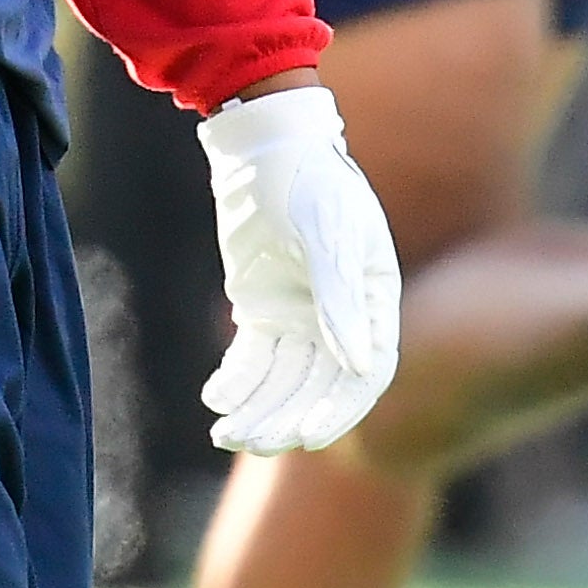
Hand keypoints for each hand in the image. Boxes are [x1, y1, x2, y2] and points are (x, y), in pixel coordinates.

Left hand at [195, 80, 399, 453]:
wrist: (266, 145)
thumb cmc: (308, 181)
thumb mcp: (324, 237)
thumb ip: (340, 300)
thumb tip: (362, 366)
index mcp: (372, 301)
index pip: (363, 375)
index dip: (338, 411)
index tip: (307, 439)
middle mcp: (341, 316)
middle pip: (317, 386)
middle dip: (285, 418)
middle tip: (251, 442)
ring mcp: (300, 315)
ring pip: (281, 380)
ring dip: (256, 409)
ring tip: (223, 433)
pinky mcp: (263, 308)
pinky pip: (252, 360)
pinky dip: (235, 382)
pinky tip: (215, 400)